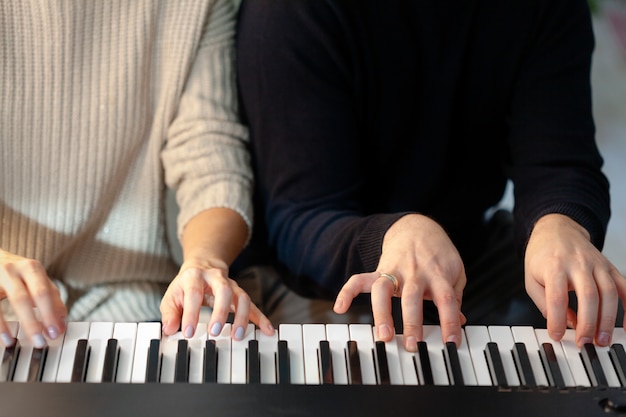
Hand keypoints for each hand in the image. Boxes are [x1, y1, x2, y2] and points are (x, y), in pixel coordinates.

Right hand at [0, 250, 66, 347]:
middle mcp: (12, 270)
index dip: (50, 314)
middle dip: (32, 322)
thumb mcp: (38, 281)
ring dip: (8, 325)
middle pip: (23, 298)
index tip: (55, 333)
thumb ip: (52, 300)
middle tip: (39, 342)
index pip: (44, 292)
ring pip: (3, 302)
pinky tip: (3, 337)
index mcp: (31, 268)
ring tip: (14, 342)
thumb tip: (60, 326)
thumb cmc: (18, 273)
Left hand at [160, 259, 273, 339]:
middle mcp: (215, 278)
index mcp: (195, 277)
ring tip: (237, 336)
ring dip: (241, 317)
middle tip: (215, 332)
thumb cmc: (186, 285)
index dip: (191, 314)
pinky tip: (267, 330)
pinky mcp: (239, 294)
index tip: (189, 333)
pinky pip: (252, 305)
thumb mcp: (172, 296)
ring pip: (241, 297)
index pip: (194, 294)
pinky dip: (261, 318)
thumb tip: (170, 329)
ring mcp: (230, 285)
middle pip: (223, 291)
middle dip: (220, 312)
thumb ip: (170, 313)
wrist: (203, 266)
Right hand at [333, 214, 466, 350]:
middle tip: (411, 345)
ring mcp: (395, 271)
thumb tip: (458, 322)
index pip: (446, 301)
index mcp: (438, 275)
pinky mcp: (379, 270)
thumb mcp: (455, 271)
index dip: (450, 323)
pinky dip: (347, 292)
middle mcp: (415, 273)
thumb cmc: (437, 254)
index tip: (450, 344)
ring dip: (381, 312)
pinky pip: (359, 280)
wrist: (417, 227)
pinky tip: (340, 308)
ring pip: (384, 290)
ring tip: (382, 334)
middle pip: (412, 297)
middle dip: (411, 322)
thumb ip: (454, 297)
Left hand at [525, 213, 625, 346]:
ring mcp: (597, 264)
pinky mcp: (610, 267)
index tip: (557, 335)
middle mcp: (578, 263)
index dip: (557, 319)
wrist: (557, 230)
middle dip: (588, 323)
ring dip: (608, 319)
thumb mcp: (531, 279)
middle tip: (585, 342)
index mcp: (554, 266)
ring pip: (609, 292)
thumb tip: (565, 324)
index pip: (556, 296)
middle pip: (588, 295)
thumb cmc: (542, 257)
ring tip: (603, 340)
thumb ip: (544, 303)